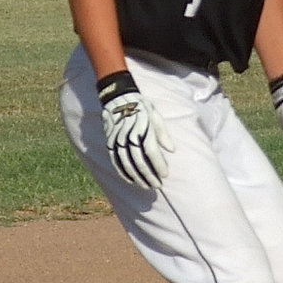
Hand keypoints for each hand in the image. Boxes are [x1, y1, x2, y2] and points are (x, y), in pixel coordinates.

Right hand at [98, 72, 173, 188]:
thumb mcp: (156, 116)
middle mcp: (130, 135)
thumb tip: (172, 150)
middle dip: (149, 176)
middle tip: (157, 185)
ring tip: (146, 185)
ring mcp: (118, 139)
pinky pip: (115, 160)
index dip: (158, 165)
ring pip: (127, 163)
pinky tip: (130, 180)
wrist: (118, 97)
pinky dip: (122, 172)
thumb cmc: (141, 107)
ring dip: (137, 177)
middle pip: (139, 161)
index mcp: (143, 129)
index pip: (152, 152)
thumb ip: (163, 134)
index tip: (165, 175)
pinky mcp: (110, 141)